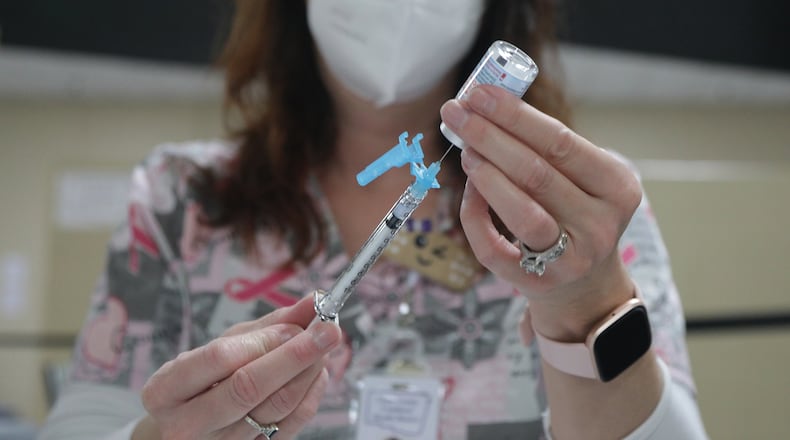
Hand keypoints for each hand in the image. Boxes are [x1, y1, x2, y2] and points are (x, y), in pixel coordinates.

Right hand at [136, 295, 341, 438]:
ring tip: (322, 349)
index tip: (296, 325)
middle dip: (296, 355)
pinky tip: (317, 374)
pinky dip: (310, 396)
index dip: (265, 340)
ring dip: (307, 373)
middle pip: (250, 388)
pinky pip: (289, 427)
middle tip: (328, 332)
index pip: (221, 359)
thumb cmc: (198, 384)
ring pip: (275, 409)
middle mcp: (187, 424)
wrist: (183, 429)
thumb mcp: (219, 347)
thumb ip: (265, 326)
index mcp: (167, 389)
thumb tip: (311, 303)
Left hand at [440, 85, 641, 341]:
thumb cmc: (575, 215)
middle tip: (456, 113)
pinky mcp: (538, 283)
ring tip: (464, 149)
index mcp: (616, 187)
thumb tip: (487, 106)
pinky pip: (493, 248)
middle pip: (536, 172)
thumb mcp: (582, 179)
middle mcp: (599, 224)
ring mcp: (569, 258)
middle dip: (489, 136)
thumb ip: (547, 148)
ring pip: (521, 213)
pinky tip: (469, 191)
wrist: (585, 286)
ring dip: (485, 175)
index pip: (561, 142)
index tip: (479, 93)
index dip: (515, 115)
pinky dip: (474, 216)